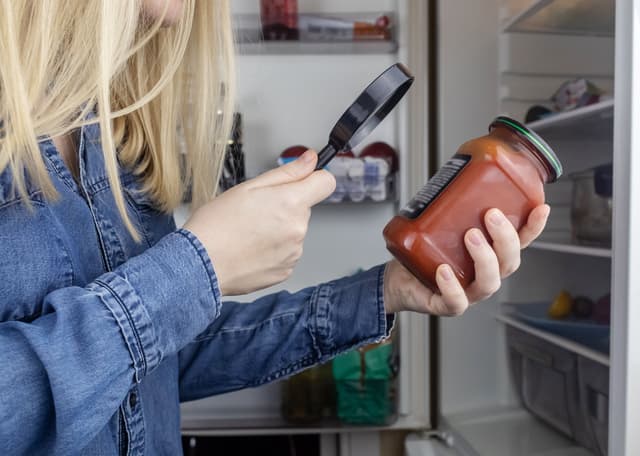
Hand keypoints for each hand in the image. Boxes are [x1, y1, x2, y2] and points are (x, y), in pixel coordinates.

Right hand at [184, 150, 335, 295]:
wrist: (200, 265)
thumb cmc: (216, 225)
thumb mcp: (249, 187)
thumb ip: (286, 173)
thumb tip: (310, 160)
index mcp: (291, 203)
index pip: (326, 183)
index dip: (314, 178)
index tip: (303, 181)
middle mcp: (298, 229)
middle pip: (303, 209)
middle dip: (285, 207)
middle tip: (255, 212)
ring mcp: (293, 252)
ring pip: (293, 231)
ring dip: (277, 230)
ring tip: (248, 233)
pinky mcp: (286, 270)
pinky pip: (286, 253)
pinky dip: (272, 250)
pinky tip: (250, 249)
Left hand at [383, 205, 549, 315]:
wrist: (397, 277)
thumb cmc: (424, 250)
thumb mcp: (441, 222)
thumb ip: (455, 202)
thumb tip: (459, 168)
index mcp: (490, 255)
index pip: (520, 242)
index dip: (534, 228)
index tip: (541, 207)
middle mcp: (484, 275)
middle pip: (509, 262)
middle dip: (505, 238)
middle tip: (490, 215)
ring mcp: (468, 292)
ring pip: (488, 283)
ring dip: (484, 258)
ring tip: (470, 235)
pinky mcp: (445, 304)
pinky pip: (456, 302)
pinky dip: (452, 287)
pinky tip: (443, 270)